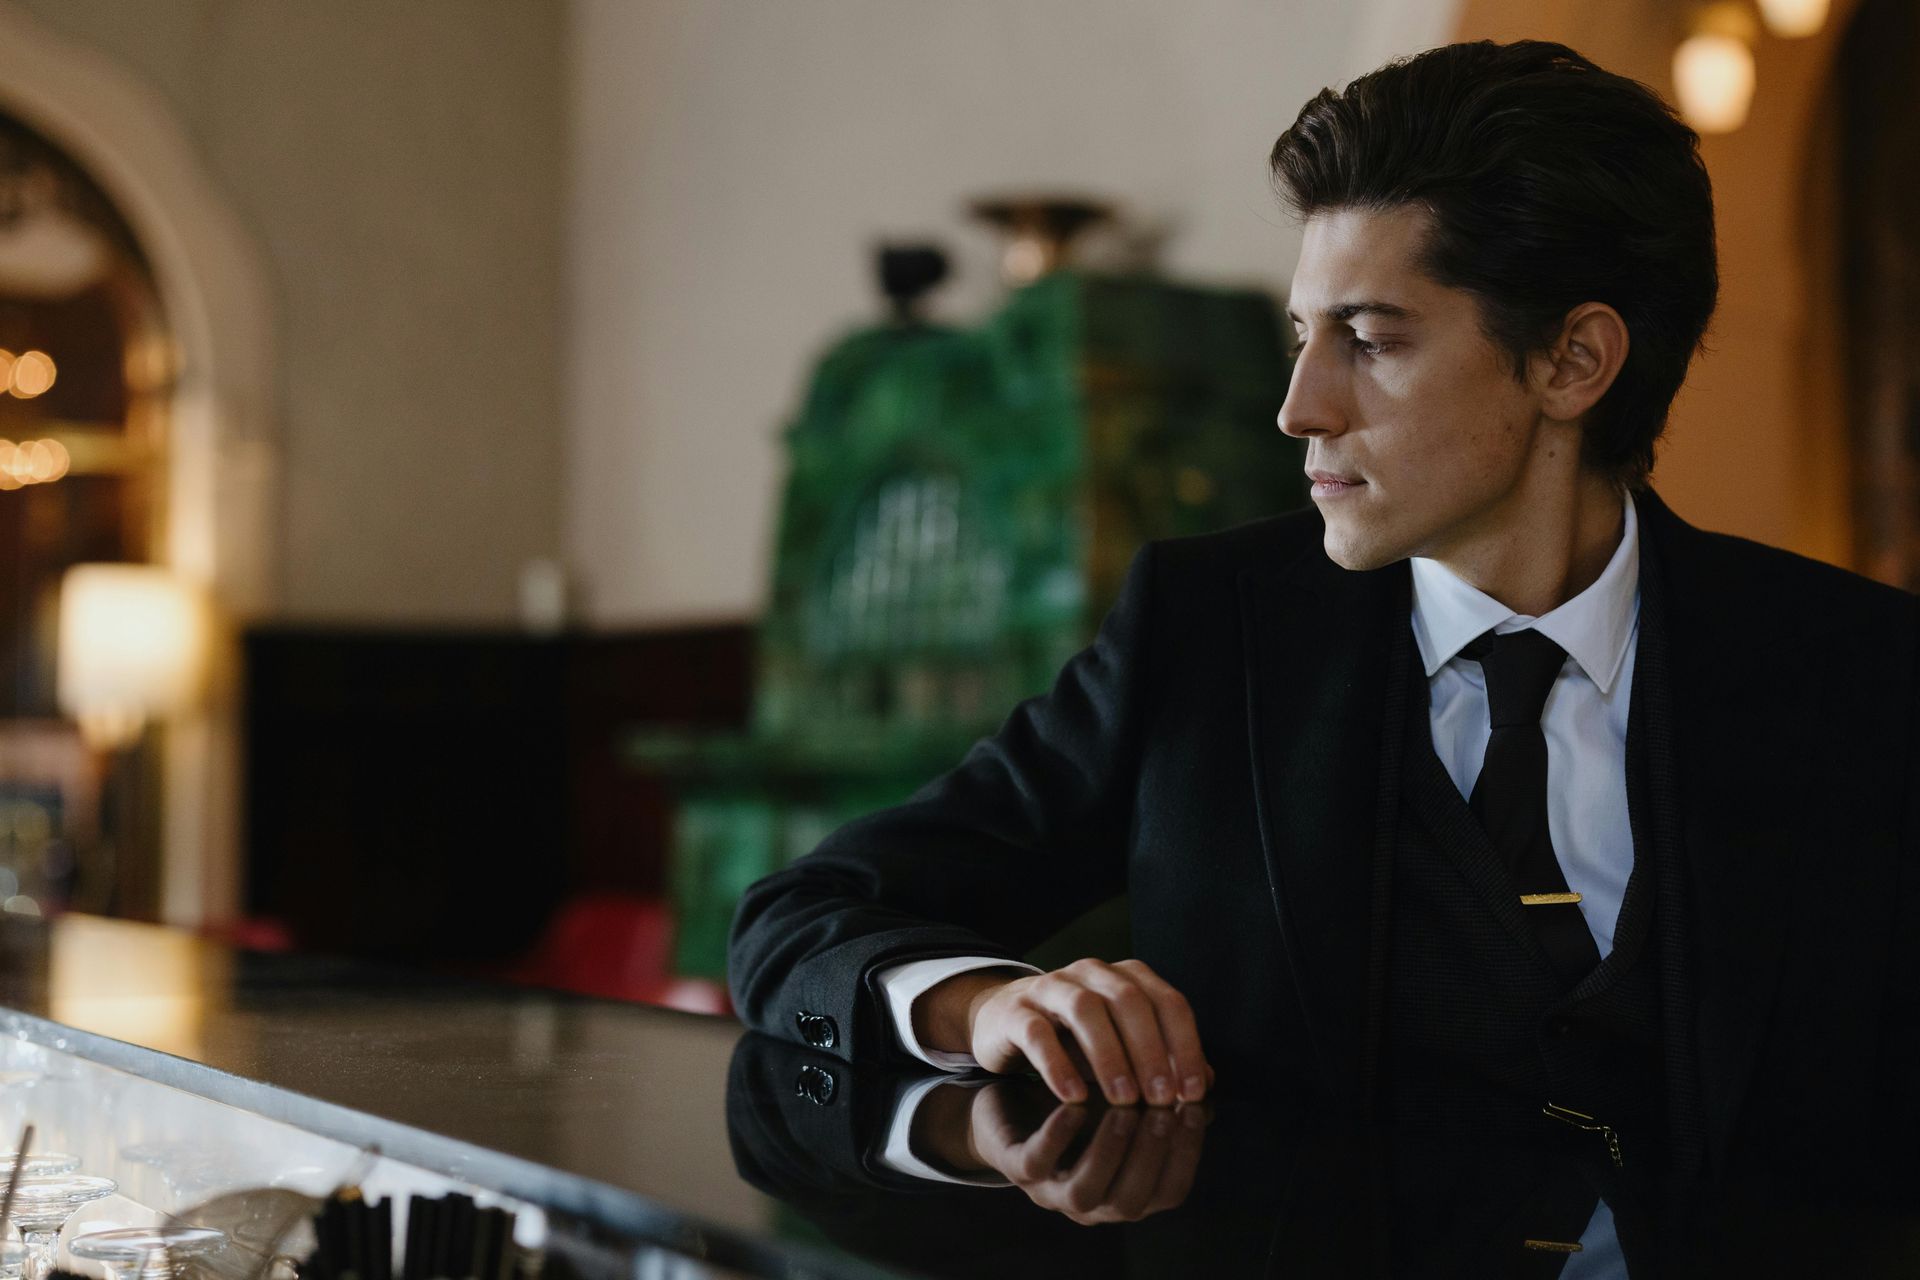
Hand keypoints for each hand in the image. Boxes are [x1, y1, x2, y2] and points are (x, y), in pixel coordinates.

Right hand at [915, 958, 1212, 1104]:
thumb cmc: (1074, 1039)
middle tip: (1160, 1099)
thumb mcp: (1122, 1048)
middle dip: (1150, 1051)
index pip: (1168, 1002)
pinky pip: (1037, 1031)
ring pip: (1085, 1009)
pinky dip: (1057, 1064)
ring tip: (1123, 1099)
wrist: (1005, 1022)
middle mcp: (1090, 973)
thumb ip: (1162, 1061)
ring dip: (1109, 1056)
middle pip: (1129, 1000)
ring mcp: (1051, 987)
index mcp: (1125, 977)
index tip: (1191, 1092)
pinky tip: (1073, 1096)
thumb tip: (1205, 1083)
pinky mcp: (1015, 1010)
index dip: (1185, 1046)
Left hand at [968, 1081, 1209, 1224]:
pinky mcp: (1016, 1167)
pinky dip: (1057, 1137)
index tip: (1195, 1107)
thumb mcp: (1124, 1094)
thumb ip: (1160, 1091)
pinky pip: (1036, 1163)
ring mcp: (1052, 1190)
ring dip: (1109, 1152)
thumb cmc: (1080, 1101)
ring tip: (1124, 1109)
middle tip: (1162, 1109)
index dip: (1186, 1153)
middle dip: (1150, 1155)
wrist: (1011, 1099)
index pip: (1170, 1189)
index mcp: (1127, 1189)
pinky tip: (1074, 1107)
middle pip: (1130, 1200)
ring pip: (1085, 1192)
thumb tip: (1208, 1076)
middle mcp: (1094, 1202)